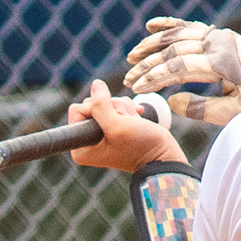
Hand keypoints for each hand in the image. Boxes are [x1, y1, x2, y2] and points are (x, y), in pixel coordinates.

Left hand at [66, 80, 183, 174]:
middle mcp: (88, 141)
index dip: (96, 109)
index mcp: (81, 148)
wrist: (163, 157)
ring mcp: (101, 134)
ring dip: (122, 109)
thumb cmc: (140, 146)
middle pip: (91, 104)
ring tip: (133, 123)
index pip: (77, 110)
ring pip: (105, 103)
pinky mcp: (113, 128)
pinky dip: (127, 110)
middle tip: (126, 123)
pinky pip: (115, 107)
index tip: (113, 122)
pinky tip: (136, 119)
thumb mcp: (117, 125)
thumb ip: (100, 105)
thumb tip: (95, 84)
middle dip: (112, 108)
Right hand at [123, 16, 240, 124]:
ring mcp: (219, 37)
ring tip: (132, 56)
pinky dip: (170, 25)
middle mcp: (217, 44)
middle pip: (172, 50)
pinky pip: (190, 26)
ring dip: (153, 44)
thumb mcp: (237, 111)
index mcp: (220, 62)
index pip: (177, 66)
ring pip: (178, 35)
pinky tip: (152, 25)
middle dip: (147, 64)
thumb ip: (203, 108)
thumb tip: (172, 102)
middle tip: (128, 78)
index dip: (154, 77)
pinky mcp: (221, 36)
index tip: (136, 87)